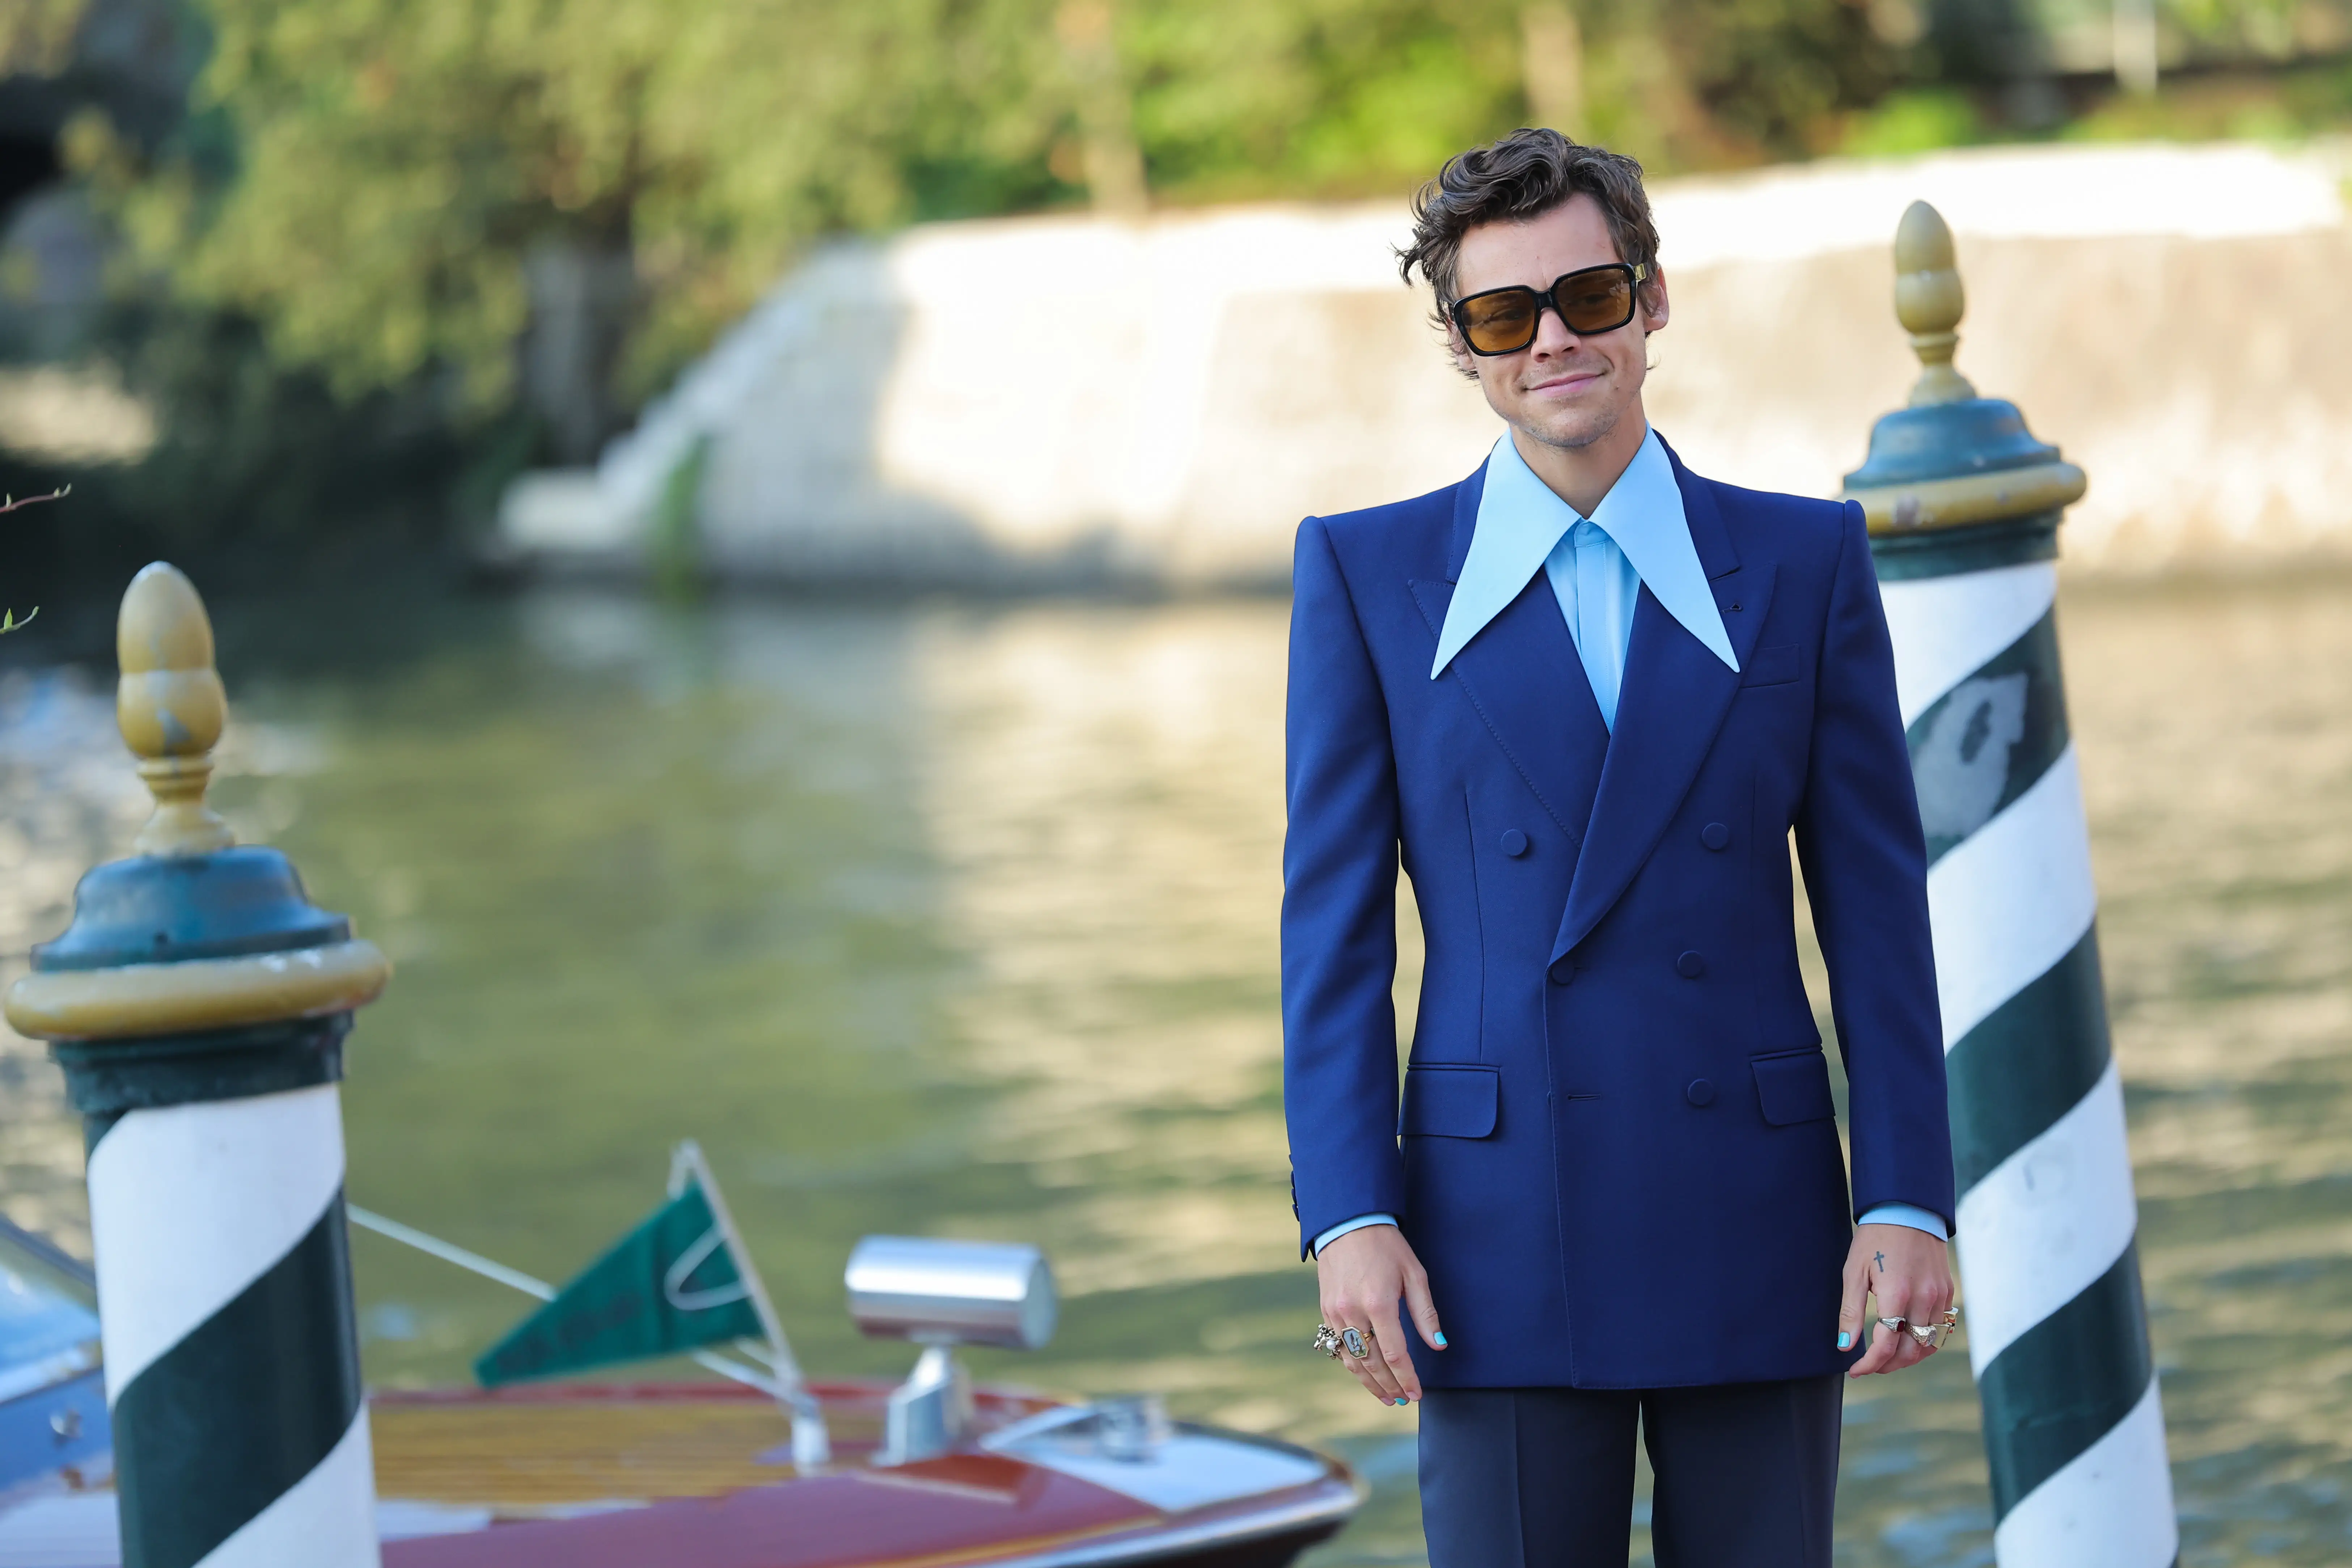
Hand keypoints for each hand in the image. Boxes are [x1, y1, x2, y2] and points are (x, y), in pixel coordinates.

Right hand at [1316, 1225, 1445, 1405]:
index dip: (1407, 1378)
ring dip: (1370, 1382)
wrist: (1347, 1223)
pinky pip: (1338, 1346)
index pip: (1395, 1354)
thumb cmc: (1385, 1246)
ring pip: (1352, 1359)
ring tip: (1387, 1397)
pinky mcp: (1326, 1310)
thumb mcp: (1414, 1274)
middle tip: (1404, 1400)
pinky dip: (1353, 1364)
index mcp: (1379, 1302)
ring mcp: (1335, 1312)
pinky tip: (1365, 1373)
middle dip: (1390, 1385)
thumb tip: (1438, 1345)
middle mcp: (1353, 1311)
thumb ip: (1425, 1313)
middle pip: (1373, 1362)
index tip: (1417, 1393)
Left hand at [1839, 1223, 1954, 1376]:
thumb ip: (1851, 1312)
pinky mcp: (1948, 1292)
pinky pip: (1940, 1328)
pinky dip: (1924, 1342)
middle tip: (1869, 1367)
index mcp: (1897, 1294)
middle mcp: (1923, 1299)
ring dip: (1908, 1357)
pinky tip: (1908, 1340)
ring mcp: (1940, 1296)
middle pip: (1910, 1351)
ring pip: (1929, 1344)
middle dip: (1888, 1366)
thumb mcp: (1854, 1272)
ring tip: (1887, 1358)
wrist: (1907, 1211)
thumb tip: (1845, 1347)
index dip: (1870, 1364)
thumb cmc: (1875, 1239)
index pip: (1886, 1345)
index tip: (1855, 1371)